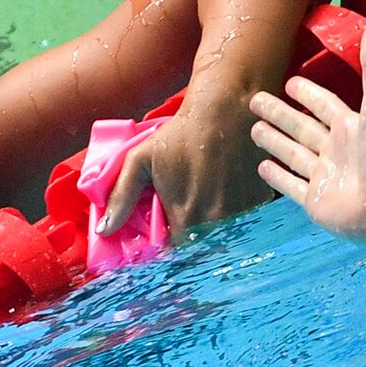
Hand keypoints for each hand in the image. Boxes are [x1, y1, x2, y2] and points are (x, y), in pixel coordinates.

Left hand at [99, 86, 272, 237]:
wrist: (227, 111)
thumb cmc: (181, 134)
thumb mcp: (140, 160)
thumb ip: (121, 197)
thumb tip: (104, 230)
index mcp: (187, 217)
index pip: (179, 255)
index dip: (173, 250)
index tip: (170, 240)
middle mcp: (217, 222)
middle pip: (205, 250)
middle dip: (197, 243)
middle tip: (190, 224)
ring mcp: (243, 213)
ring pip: (229, 238)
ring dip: (219, 232)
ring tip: (211, 208)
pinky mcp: (261, 201)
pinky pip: (249, 222)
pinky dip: (240, 217)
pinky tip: (230, 196)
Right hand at [247, 24, 365, 238]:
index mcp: (350, 127)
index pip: (323, 104)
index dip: (308, 94)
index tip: (290, 82)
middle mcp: (335, 149)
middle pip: (301, 127)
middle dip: (279, 114)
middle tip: (255, 99)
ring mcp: (323, 176)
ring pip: (293, 154)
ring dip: (274, 141)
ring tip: (254, 129)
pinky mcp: (315, 201)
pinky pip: (291, 185)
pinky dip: (277, 177)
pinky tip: (262, 166)